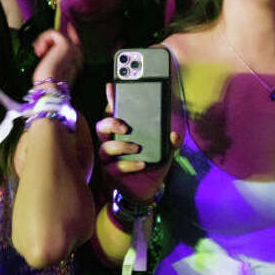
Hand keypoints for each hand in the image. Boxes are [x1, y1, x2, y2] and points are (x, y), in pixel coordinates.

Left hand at [31, 29, 81, 85]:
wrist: (51, 89)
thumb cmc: (49, 84)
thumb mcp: (53, 71)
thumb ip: (55, 59)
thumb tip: (47, 50)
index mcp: (78, 62)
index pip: (76, 41)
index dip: (71, 32)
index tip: (68, 24)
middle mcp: (78, 54)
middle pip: (64, 36)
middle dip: (49, 40)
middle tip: (39, 52)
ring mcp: (73, 48)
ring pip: (57, 34)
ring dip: (44, 41)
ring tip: (39, 53)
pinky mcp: (65, 44)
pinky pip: (53, 32)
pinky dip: (42, 39)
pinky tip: (39, 51)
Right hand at [96, 85, 177, 201]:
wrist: (149, 188)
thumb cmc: (152, 162)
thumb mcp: (165, 149)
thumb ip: (170, 141)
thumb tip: (173, 134)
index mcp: (122, 132)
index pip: (113, 112)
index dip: (110, 99)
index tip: (111, 86)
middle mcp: (112, 143)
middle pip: (101, 127)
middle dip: (110, 123)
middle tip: (125, 126)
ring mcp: (109, 159)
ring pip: (105, 148)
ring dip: (121, 146)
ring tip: (137, 147)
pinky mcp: (112, 174)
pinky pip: (116, 168)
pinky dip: (130, 165)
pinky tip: (142, 163)